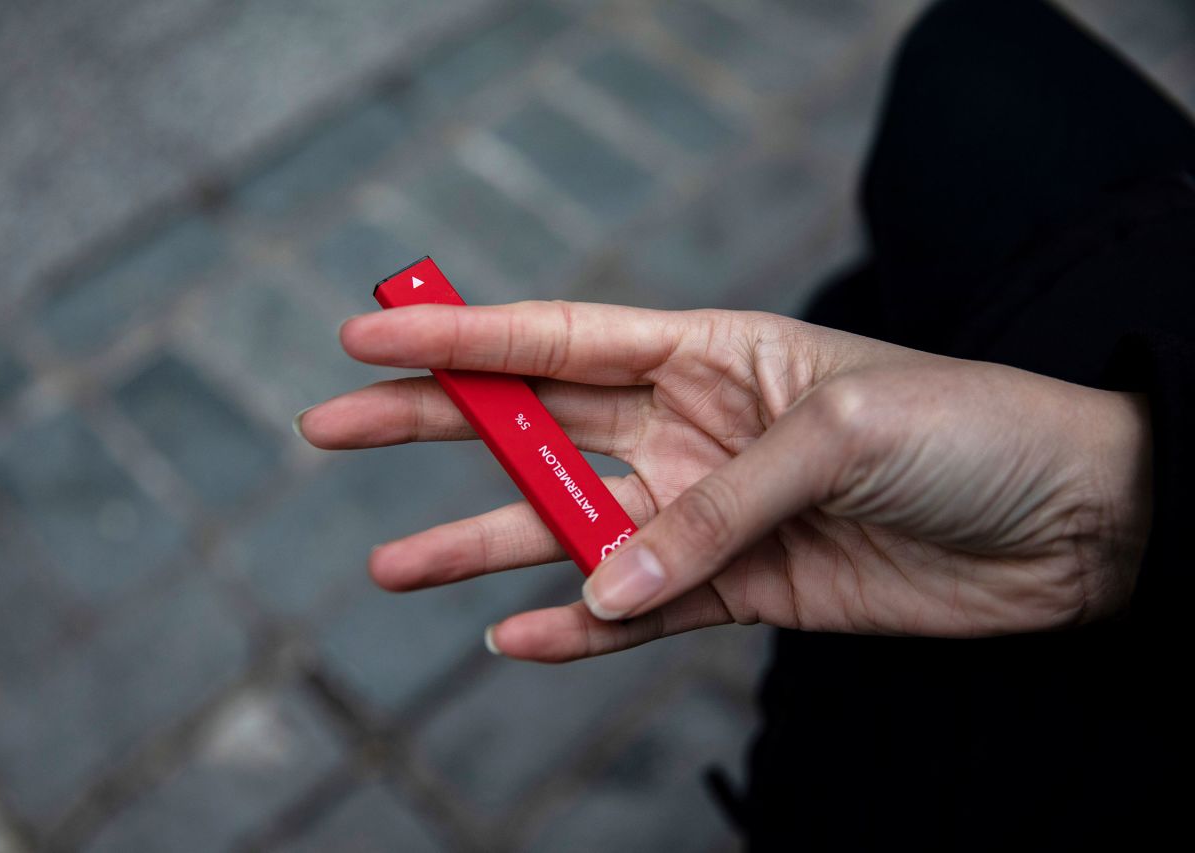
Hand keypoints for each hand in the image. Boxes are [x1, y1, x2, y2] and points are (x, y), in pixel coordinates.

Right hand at [297, 302, 1152, 661]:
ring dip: (481, 545)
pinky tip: (516, 637)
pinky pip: (635, 612)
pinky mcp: (737, 590)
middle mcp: (691, 427)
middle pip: (535, 425)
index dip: (461, 334)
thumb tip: (605, 584)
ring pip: (567, 529)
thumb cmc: (969, 433)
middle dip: (433, 425)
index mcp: (710, 351)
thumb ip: (718, 509)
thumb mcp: (843, 434)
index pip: (559, 335)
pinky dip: (575, 629)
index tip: (368, 332)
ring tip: (392, 569)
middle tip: (331, 424)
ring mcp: (705, 512)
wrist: (1071, 527)